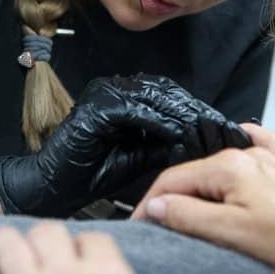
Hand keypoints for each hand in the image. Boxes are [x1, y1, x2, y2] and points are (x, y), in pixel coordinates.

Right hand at [0, 74, 250, 216]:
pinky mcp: (97, 106)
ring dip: (185, 116)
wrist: (49, 186)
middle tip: (225, 129)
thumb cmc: (89, 175)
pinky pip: (137, 112)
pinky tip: (181, 137)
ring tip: (209, 133)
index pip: (170, 96)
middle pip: (168, 93)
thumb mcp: (137, 158)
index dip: (198, 111)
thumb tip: (197, 141)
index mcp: (124, 95)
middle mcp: (115, 88)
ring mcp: (104, 93)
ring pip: (157, 98)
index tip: (224, 128)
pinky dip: (161, 124)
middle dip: (198, 112)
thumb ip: (163, 145)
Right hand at [131, 124, 274, 267]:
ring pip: (220, 166)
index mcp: (230, 166)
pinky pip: (258, 148)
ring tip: (184, 208)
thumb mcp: (233, 232)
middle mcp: (249, 156)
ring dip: (198, 185)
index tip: (139, 225)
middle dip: (172, 196)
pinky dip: (242, 147)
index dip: (149, 203)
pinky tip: (239, 146)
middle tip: (157, 226)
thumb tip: (156, 205)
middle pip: (194, 173)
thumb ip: (190, 216)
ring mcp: (269, 162)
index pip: (173, 179)